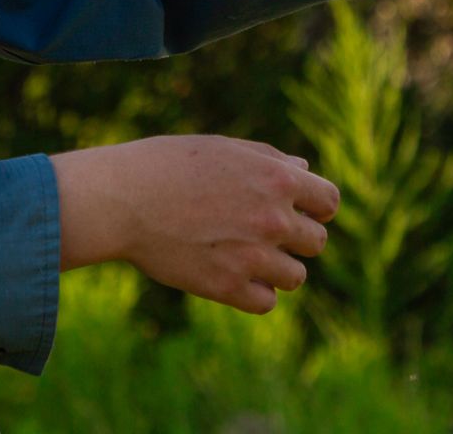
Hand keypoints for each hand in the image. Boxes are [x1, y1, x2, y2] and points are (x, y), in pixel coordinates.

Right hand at [50, 135, 339, 314]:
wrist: (123, 199)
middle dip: (296, 238)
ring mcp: (254, 256)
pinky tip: (234, 277)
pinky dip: (256, 293)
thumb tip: (304, 169)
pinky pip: (267, 302)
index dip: (317, 207)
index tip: (300, 211)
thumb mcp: (223, 150)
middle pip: (317, 242)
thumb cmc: (167, 165)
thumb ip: (269, 160)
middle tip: (264, 234)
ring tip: (245, 256)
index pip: (329, 202)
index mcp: (278, 179)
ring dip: (277, 269)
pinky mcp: (228, 287)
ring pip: (296, 277)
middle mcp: (274, 218)